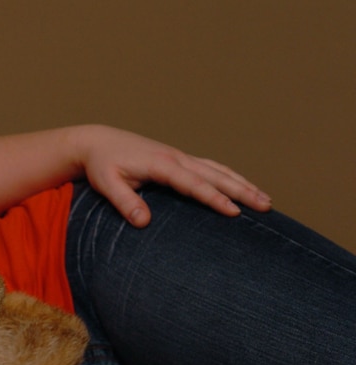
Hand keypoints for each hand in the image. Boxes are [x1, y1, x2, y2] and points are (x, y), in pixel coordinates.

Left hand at [76, 125, 272, 226]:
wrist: (97, 142)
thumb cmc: (101, 165)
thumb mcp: (107, 184)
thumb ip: (125, 202)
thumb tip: (144, 223)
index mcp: (161, 164)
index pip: (193, 184)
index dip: (214, 198)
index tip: (234, 212)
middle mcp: (175, 158)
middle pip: (215, 175)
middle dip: (242, 190)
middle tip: (266, 206)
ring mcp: (179, 157)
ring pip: (218, 170)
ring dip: (242, 183)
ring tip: (266, 199)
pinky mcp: (178, 159)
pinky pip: (210, 168)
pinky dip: (229, 177)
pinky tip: (241, 186)